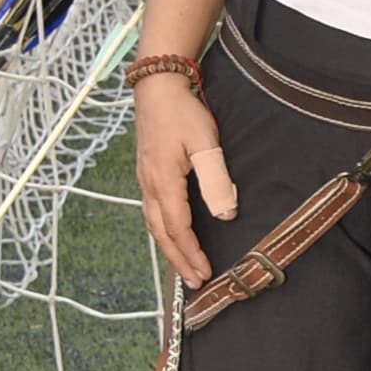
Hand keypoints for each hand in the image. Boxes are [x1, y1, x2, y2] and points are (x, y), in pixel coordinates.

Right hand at [136, 69, 237, 297]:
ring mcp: (145, 180)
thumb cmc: (182, 112)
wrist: (157, 87)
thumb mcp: (205, 143)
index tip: (207, 273)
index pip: (178, 227)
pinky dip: (162, 232)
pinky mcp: (147, 174)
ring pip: (154, 225)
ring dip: (169, 249)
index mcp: (163, 181)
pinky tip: (171, 237)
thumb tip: (225, 214)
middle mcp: (149, 185)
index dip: (192, 253)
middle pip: (161, 233)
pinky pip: (152, 213)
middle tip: (196, 283)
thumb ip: (215, 179)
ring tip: (184, 268)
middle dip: (178, 260)